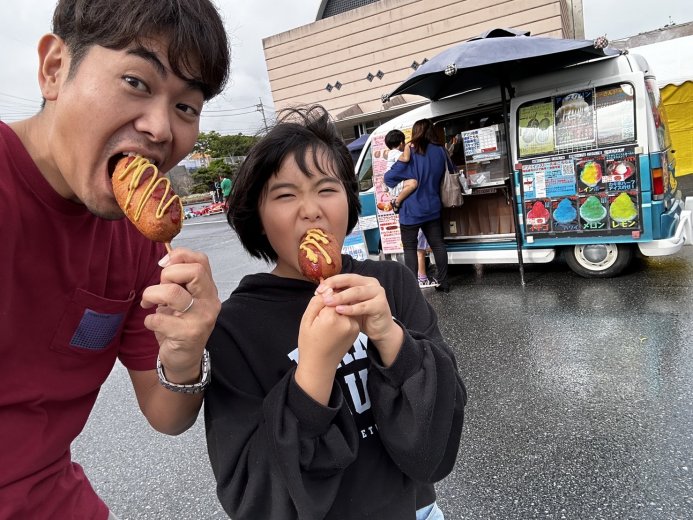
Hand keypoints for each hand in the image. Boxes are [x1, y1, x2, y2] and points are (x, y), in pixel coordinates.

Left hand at [141, 248, 220, 383]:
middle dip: (168, 275)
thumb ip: (178, 280)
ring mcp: (202, 318)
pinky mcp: (189, 334)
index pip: (201, 260)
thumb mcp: (183, 299)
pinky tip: (153, 325)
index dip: (179, 256)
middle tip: (160, 289)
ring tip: (150, 304)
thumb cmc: (179, 326)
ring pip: (173, 292)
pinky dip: (149, 320)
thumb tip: (165, 261)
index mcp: (208, 290)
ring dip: (152, 295)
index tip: (163, 265)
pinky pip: (159, 318)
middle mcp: (210, 302)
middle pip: (194, 271)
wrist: (184, 359)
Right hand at [295, 294, 359, 403]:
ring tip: (327, 322)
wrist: (320, 365)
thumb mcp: (306, 319)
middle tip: (321, 316)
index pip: (331, 294)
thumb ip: (318, 302)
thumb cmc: (309, 343)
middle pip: (341, 299)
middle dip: (332, 301)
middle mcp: (346, 321)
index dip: (323, 296)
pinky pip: (350, 315)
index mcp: (332, 317)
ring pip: (346, 306)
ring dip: (338, 307)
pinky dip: (343, 315)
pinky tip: (333, 326)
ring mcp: (354, 326)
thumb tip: (328, 289)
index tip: (317, 305)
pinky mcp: (357, 330)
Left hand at [315, 274, 402, 365]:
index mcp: (363, 281)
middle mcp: (371, 284)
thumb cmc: (362, 317)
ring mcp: (378, 293)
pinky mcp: (381, 305)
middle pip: (350, 281)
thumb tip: (321, 289)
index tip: (318, 290)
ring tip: (328, 302)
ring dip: (341, 297)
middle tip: (321, 294)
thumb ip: (339, 296)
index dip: (331, 282)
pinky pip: (363, 306)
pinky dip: (351, 308)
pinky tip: (340, 310)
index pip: (345, 277)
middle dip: (334, 286)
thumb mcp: (349, 304)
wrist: (380, 330)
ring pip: (356, 292)